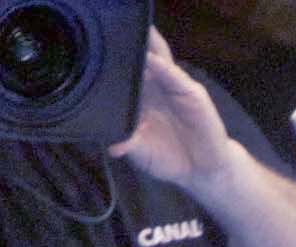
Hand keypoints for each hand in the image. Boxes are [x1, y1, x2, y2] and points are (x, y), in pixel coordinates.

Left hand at [116, 28, 229, 188]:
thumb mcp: (143, 152)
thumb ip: (127, 144)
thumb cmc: (170, 157)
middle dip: (128, 41)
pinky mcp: (192, 93)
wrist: (203, 171)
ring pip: (158, 58)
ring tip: (130, 31)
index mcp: (140, 96)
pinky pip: (175, 76)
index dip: (111, 57)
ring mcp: (174, 86)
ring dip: (145, 44)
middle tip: (111, 26)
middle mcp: (156, 86)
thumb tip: (110, 146)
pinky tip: (151, 58)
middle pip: (140, 56)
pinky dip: (163, 66)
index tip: (92, 44)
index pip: (123, 70)